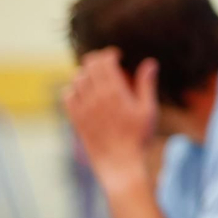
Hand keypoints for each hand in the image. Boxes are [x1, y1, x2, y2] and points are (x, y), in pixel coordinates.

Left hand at [64, 50, 156, 189]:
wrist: (119, 162)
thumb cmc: (138, 137)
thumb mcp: (148, 109)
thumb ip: (146, 84)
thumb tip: (150, 63)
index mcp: (115, 92)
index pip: (104, 62)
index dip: (109, 54)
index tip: (116, 56)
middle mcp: (95, 97)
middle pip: (88, 66)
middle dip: (97, 60)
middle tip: (106, 64)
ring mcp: (83, 108)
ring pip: (77, 79)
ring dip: (86, 74)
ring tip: (97, 79)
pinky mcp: (75, 119)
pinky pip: (67, 96)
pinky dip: (73, 90)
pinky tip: (83, 94)